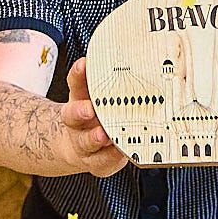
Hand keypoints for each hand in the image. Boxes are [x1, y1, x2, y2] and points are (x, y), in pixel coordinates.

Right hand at [62, 59, 127, 176]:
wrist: (79, 146)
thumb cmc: (100, 114)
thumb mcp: (103, 94)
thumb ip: (116, 81)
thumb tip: (145, 57)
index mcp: (80, 99)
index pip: (76, 82)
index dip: (79, 73)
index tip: (85, 65)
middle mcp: (77, 122)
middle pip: (72, 115)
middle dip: (80, 111)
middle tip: (89, 109)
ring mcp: (83, 143)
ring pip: (85, 142)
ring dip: (94, 138)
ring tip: (104, 135)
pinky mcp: (95, 162)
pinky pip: (102, 162)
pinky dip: (110, 158)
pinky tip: (120, 153)